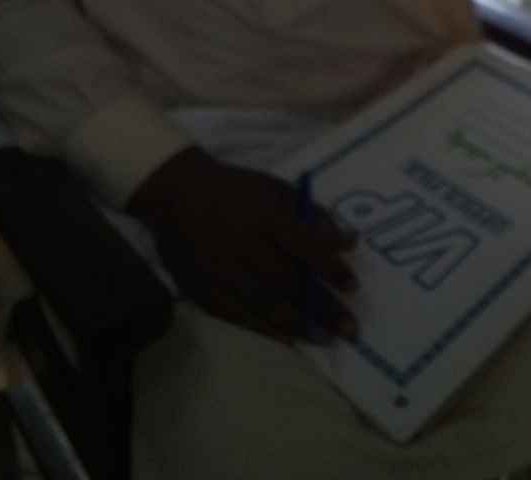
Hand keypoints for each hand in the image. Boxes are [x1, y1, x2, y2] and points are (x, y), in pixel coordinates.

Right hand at [125, 147, 359, 345]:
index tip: (353, 286)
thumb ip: (313, 214)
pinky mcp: (204, 290)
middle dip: (321, 307)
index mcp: (264, 215)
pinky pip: (239, 317)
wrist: (178, 196)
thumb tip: (349, 241)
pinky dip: (266, 330)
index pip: (304, 244)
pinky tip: (289, 340)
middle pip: (288, 281)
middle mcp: (243, 245)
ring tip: (326, 339)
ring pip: (265, 304)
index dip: (329, 267)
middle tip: (350, 328)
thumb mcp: (277, 189)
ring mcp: (221, 272)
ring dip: (299, 325)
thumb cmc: (238, 191)